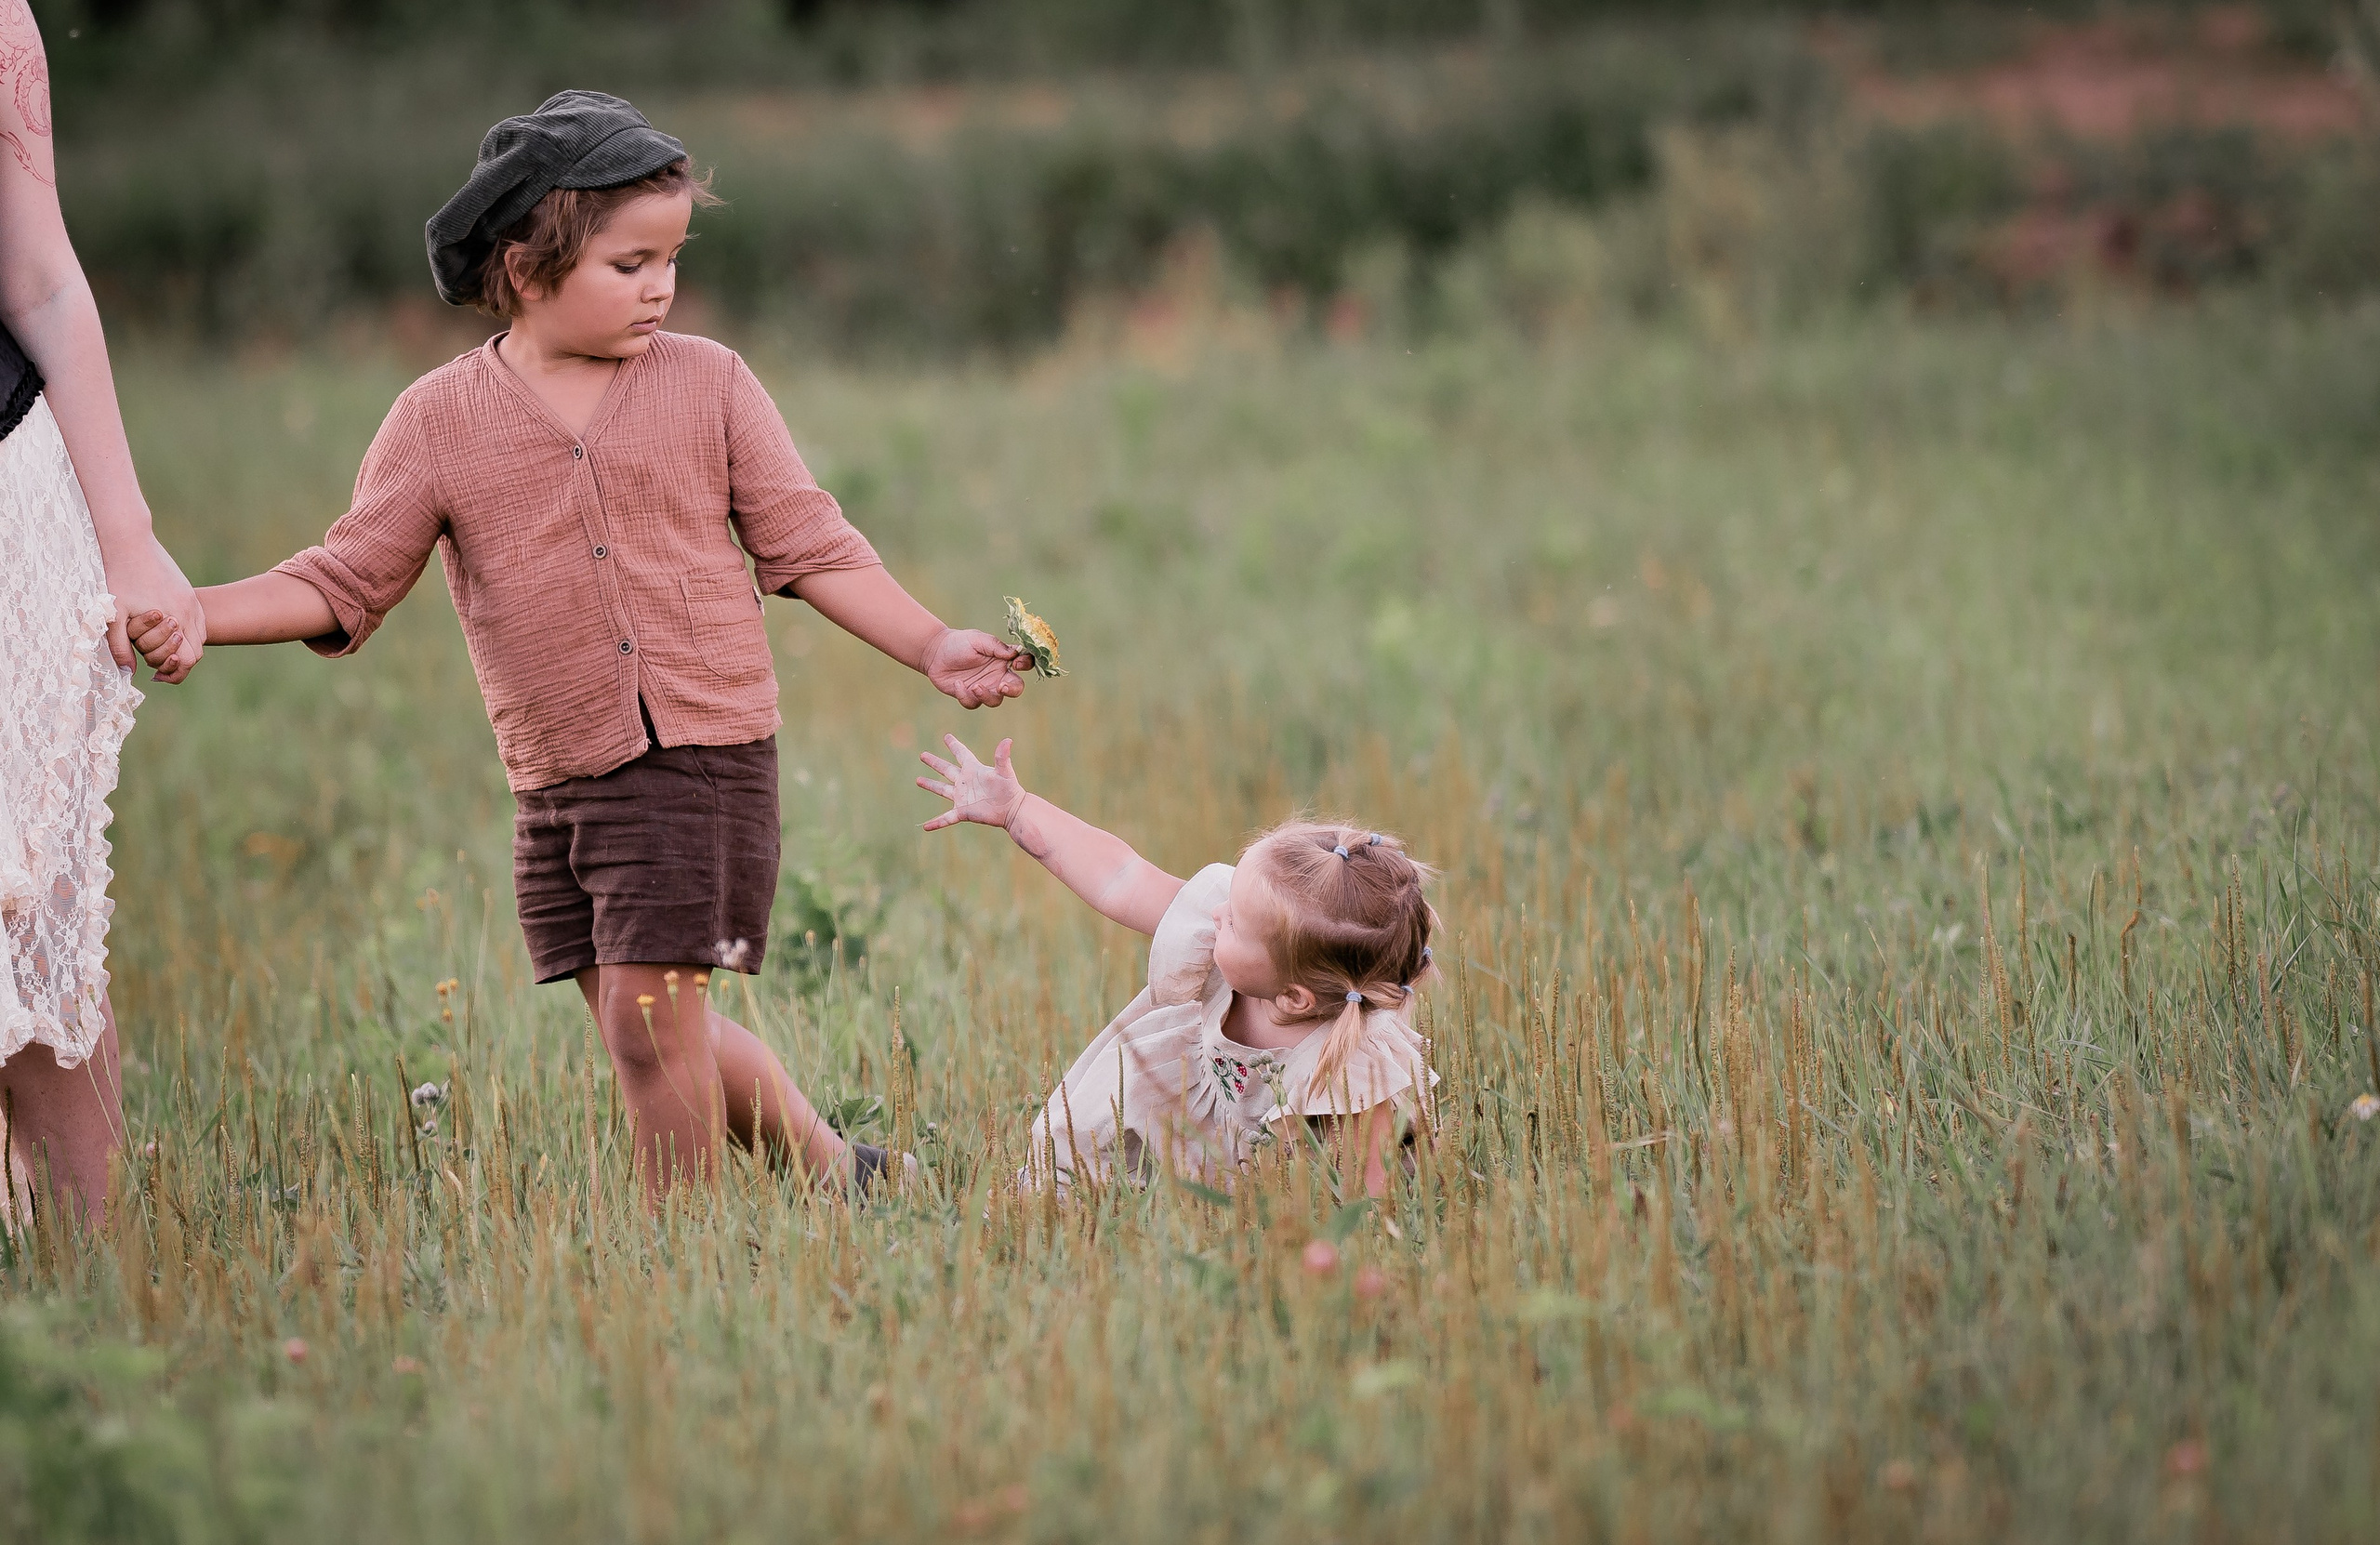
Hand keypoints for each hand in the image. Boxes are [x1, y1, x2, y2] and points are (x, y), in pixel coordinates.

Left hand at [102, 535, 202, 682]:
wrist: (129, 541)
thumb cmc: (118, 577)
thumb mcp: (113, 615)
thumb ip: (120, 646)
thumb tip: (129, 673)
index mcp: (175, 618)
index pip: (189, 659)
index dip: (174, 671)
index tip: (155, 675)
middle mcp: (190, 611)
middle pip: (196, 651)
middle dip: (177, 660)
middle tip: (152, 662)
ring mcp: (191, 601)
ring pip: (199, 637)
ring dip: (182, 646)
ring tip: (158, 647)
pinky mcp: (188, 593)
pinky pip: (197, 621)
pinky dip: (186, 632)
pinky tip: (165, 631)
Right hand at [916, 735, 1027, 832]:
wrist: (1012, 810)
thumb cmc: (1010, 789)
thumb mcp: (1005, 772)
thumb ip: (1002, 757)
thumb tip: (1008, 740)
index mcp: (974, 770)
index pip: (962, 754)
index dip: (954, 745)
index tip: (946, 737)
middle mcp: (966, 782)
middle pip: (946, 770)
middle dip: (934, 763)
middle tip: (923, 755)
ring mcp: (963, 797)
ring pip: (942, 790)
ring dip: (930, 785)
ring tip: (918, 779)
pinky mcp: (963, 812)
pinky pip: (946, 818)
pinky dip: (936, 822)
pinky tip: (925, 826)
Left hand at [921, 627, 1024, 708]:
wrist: (934, 652)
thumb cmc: (958, 642)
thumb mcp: (977, 639)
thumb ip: (996, 646)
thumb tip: (1014, 653)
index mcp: (1003, 660)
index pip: (1024, 664)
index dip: (1026, 665)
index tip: (1016, 663)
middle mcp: (997, 675)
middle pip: (1015, 688)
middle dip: (1012, 690)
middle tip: (1001, 686)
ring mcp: (984, 687)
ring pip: (995, 701)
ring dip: (987, 696)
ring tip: (975, 686)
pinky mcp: (969, 696)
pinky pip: (973, 703)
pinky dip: (965, 696)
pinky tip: (957, 684)